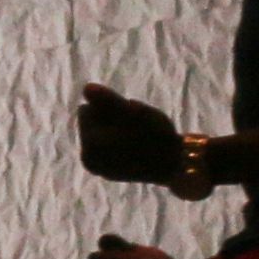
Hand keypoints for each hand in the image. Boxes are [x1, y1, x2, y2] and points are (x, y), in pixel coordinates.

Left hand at [77, 84, 193, 193]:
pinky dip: (112, 143)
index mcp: (91, 142)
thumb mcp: (135, 113)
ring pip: (96, 132)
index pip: (87, 109)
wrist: (172, 164)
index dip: (109, 110)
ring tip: (133, 139)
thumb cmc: (156, 135)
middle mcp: (87, 157)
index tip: (128, 122)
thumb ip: (109, 100)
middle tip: (133, 130)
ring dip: (112, 130)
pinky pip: (100, 144)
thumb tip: (86, 88)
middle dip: (109, 120)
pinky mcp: (99, 170)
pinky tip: (128, 149)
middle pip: (88, 122)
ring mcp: (93, 166)